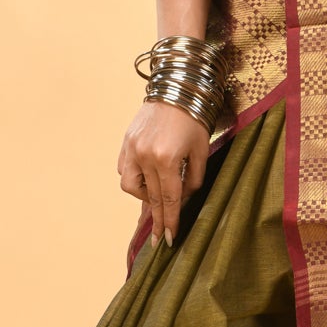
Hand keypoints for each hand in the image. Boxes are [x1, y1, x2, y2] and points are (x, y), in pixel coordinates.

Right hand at [118, 96, 209, 246]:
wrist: (176, 87)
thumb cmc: (194, 118)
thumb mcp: (201, 150)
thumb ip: (193, 178)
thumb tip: (182, 200)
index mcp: (166, 158)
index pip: (168, 199)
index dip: (169, 221)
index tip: (168, 239)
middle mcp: (145, 155)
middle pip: (150, 197)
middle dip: (155, 219)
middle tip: (156, 240)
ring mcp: (131, 148)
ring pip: (130, 185)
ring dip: (143, 195)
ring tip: (155, 196)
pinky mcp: (125, 142)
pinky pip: (124, 169)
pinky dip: (134, 177)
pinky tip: (146, 178)